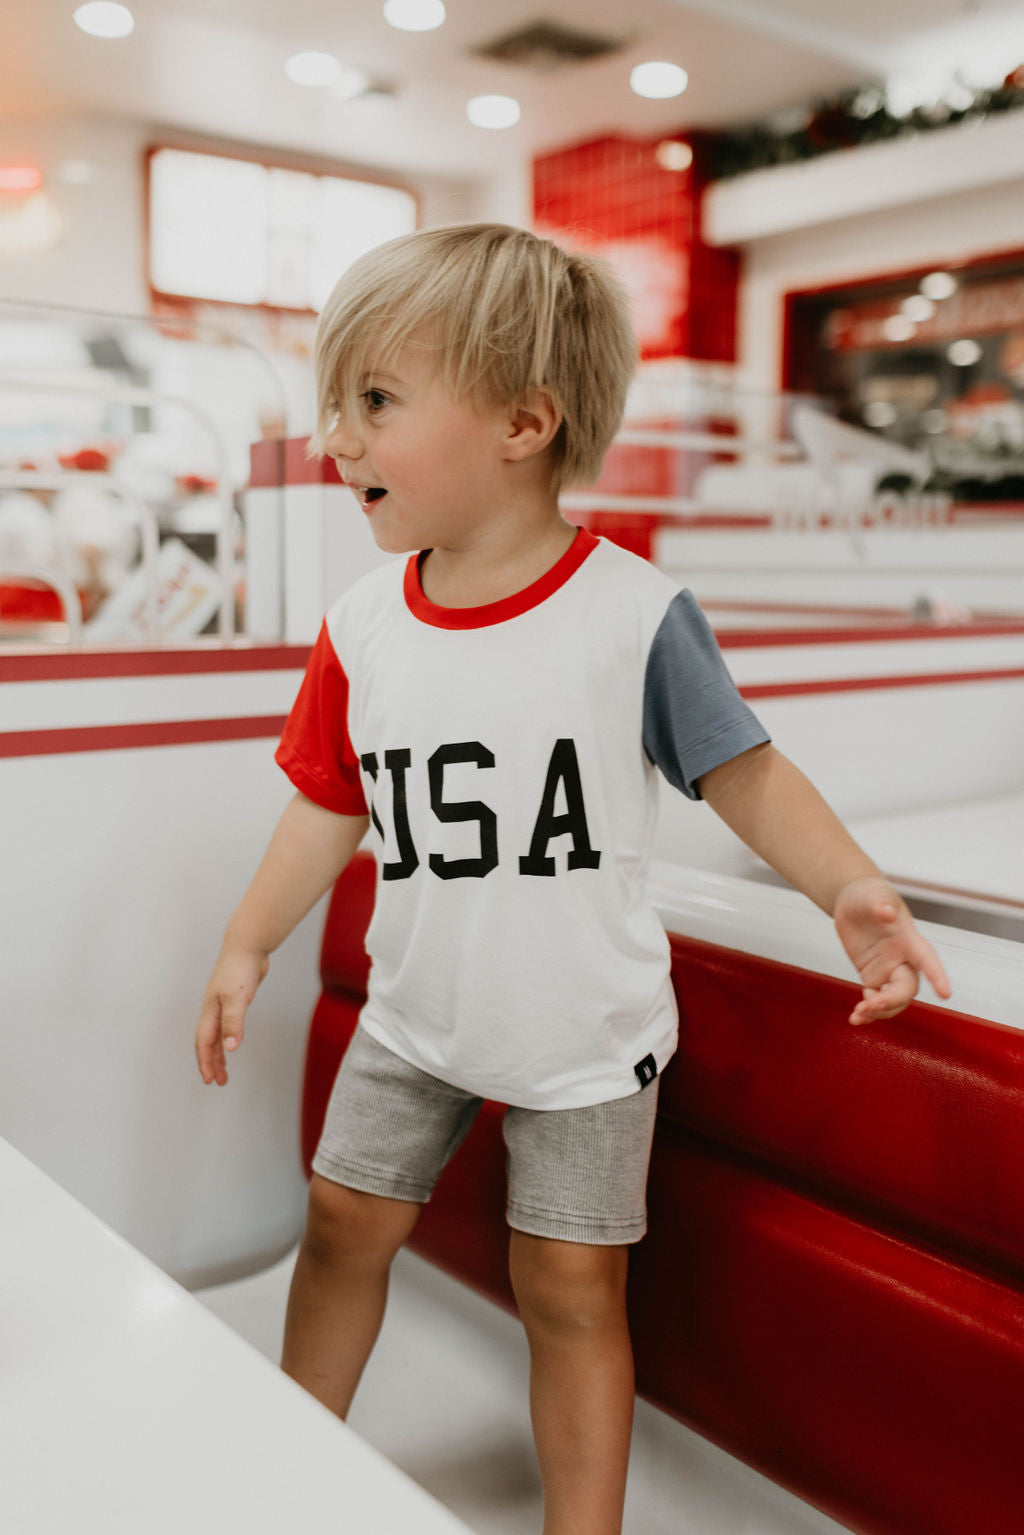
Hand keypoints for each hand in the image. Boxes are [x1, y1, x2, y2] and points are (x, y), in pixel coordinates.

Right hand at [195, 945, 269, 1084]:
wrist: (248, 945)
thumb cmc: (240, 969)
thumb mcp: (237, 999)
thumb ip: (233, 1023)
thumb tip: (230, 1049)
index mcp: (210, 1011)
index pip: (204, 1042)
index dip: (206, 1062)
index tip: (210, 1080)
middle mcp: (213, 1009)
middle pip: (208, 1042)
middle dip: (211, 1062)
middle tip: (218, 1082)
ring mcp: (222, 1003)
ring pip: (218, 1034)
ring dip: (220, 1052)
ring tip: (225, 1070)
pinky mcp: (235, 998)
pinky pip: (228, 1024)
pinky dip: (229, 1036)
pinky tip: (233, 1041)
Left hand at [833, 876, 951, 1025]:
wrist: (854, 902)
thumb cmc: (870, 896)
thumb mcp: (874, 895)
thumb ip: (881, 904)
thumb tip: (888, 912)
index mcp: (909, 939)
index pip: (926, 958)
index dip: (937, 975)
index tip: (945, 994)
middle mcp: (903, 958)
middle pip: (907, 988)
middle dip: (892, 1000)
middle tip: (871, 1003)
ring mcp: (888, 970)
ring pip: (893, 1000)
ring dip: (879, 1012)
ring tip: (858, 1015)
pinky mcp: (873, 976)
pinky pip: (875, 1000)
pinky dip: (867, 1013)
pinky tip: (856, 1018)